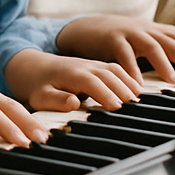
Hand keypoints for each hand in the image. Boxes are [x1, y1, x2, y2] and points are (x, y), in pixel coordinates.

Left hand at [4, 48, 141, 111]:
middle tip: (140, 110)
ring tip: (144, 103)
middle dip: (125, 92)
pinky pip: (117, 70)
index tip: (119, 109)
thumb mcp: (40, 96)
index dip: (107, 95)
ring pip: (117, 71)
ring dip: (131, 85)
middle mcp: (86, 66)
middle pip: (110, 76)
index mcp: (73, 74)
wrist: (31, 67)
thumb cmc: (36, 85)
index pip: (94, 83)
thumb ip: (55, 99)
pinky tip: (139, 94)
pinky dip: (130, 79)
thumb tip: (73, 103)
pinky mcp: (97, 66)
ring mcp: (93, 64)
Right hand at [56, 15, 174, 81]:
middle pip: (173, 43)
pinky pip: (124, 54)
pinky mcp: (112, 39)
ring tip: (172, 78)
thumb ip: (166, 51)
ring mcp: (129, 33)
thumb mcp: (145, 41)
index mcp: (158, 32)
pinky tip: (136, 82)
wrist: (86, 28)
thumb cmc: (120, 40)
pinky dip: (131, 68)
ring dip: (163, 63)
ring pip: (151, 46)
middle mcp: (147, 30)